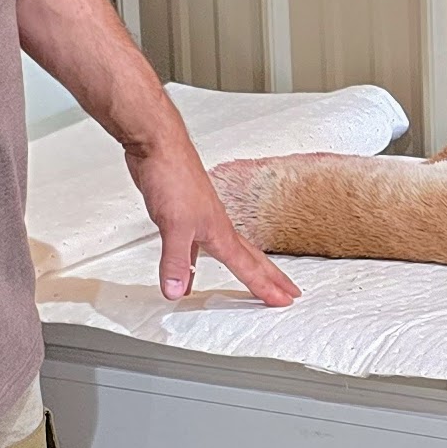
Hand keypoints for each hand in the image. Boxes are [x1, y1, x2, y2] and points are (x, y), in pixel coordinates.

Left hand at [128, 139, 300, 305]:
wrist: (157, 146)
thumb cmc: (173, 176)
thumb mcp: (174, 225)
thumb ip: (176, 261)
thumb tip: (177, 292)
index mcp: (219, 231)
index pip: (247, 266)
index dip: (265, 286)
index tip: (284, 300)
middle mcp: (215, 226)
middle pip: (250, 258)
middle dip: (270, 277)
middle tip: (289, 292)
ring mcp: (200, 219)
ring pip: (227, 251)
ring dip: (241, 268)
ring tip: (253, 284)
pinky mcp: (182, 214)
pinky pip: (196, 247)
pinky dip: (194, 262)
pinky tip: (187, 269)